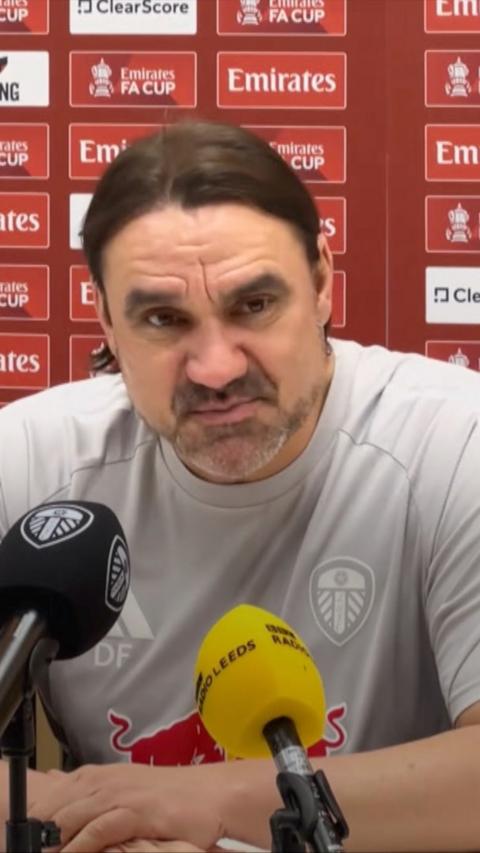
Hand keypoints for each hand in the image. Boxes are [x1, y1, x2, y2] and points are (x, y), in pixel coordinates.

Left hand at [28, 763, 224, 852]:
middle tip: (28, 847)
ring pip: (71, 816)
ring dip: (53, 839)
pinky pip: (98, 830)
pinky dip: (79, 844)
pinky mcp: (136, 811)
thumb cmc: (169, 796)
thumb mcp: (126, 789)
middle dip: (39, 830)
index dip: (36, 815)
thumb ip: (93, 794)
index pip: (53, 793)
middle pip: (57, 805)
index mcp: (99, 775)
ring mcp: (120, 795)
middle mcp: (105, 781)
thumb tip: (60, 793)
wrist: (210, 793)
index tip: (24, 836)